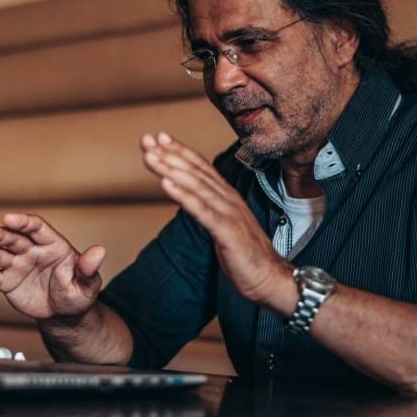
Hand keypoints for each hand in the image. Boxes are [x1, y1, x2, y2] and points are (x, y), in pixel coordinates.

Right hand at [0, 213, 105, 318]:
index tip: (9, 218)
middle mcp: (32, 251)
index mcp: (53, 245)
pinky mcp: (7, 281)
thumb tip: (99, 251)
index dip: (23, 222)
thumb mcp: (88, 283)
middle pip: (13, 238)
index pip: (37, 228)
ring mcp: (17, 264)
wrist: (65, 313)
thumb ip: (89, 268)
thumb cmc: (78, 293)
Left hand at [141, 132, 291, 306]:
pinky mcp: (227, 231)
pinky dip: (183, 196)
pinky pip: (202, 211)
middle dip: (169, 154)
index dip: (180, 150)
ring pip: (196, 186)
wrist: (270, 279)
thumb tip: (191, 199)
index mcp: (227, 196)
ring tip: (150, 157)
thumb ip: (210, 209)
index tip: (158, 137)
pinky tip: (165, 184)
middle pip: (195, 171)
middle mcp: (228, 199)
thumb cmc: (246, 255)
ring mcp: (229, 214)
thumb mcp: (224, 225)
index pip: (201, 167)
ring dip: (171, 169)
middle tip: (146, 140)